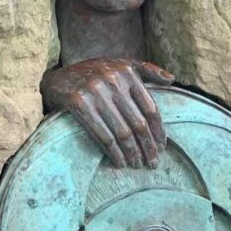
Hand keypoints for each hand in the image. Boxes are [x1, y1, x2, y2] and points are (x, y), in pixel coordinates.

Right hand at [42, 57, 172, 167]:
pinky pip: (103, 135)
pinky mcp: (79, 103)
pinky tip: (120, 162)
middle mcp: (113, 80)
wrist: (59, 78)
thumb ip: (147, 70)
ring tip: (137, 165)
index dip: (158, 132)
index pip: (151, 109)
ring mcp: (95, 92)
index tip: (162, 148)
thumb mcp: (120, 66)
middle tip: (153, 163)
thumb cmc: (95, 74)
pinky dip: (114, 152)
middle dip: (148, 147)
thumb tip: (172, 78)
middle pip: (138, 123)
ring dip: (132, 153)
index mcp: (127, 72)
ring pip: (122, 132)